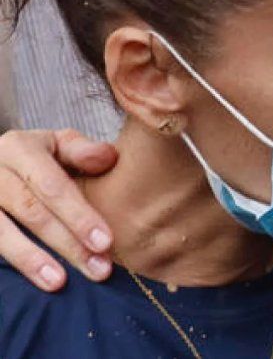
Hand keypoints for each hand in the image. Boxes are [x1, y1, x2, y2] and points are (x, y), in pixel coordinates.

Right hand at [0, 129, 116, 290]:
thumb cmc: (36, 157)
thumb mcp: (57, 144)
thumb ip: (81, 151)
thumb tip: (107, 158)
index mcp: (18, 148)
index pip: (52, 185)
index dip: (79, 215)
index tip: (106, 242)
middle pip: (30, 211)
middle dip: (67, 243)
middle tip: (98, 269)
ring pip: (0, 233)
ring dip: (32, 260)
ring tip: (59, 283)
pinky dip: (12, 263)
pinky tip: (30, 282)